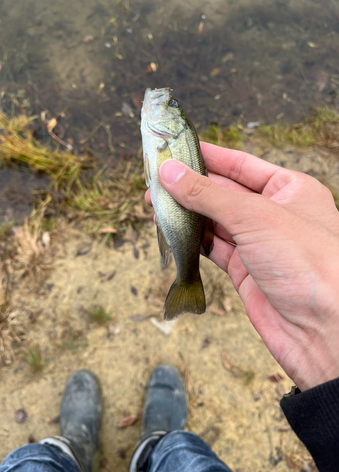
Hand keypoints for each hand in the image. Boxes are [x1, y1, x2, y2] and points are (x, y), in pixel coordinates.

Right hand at [145, 142, 338, 390]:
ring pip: (214, 221)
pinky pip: (212, 248)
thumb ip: (208, 194)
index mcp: (289, 189)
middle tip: (156, 180)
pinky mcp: (245, 270)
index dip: (208, 157)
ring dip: (186, 213)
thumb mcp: (253, 216)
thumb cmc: (307, 261)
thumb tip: (170, 172)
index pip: (241, 164)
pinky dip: (192, 240)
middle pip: (223, 192)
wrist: (322, 327)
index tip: (177, 150)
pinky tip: (172, 230)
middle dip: (190, 186)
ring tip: (155, 204)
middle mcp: (273, 214)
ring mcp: (258, 243)